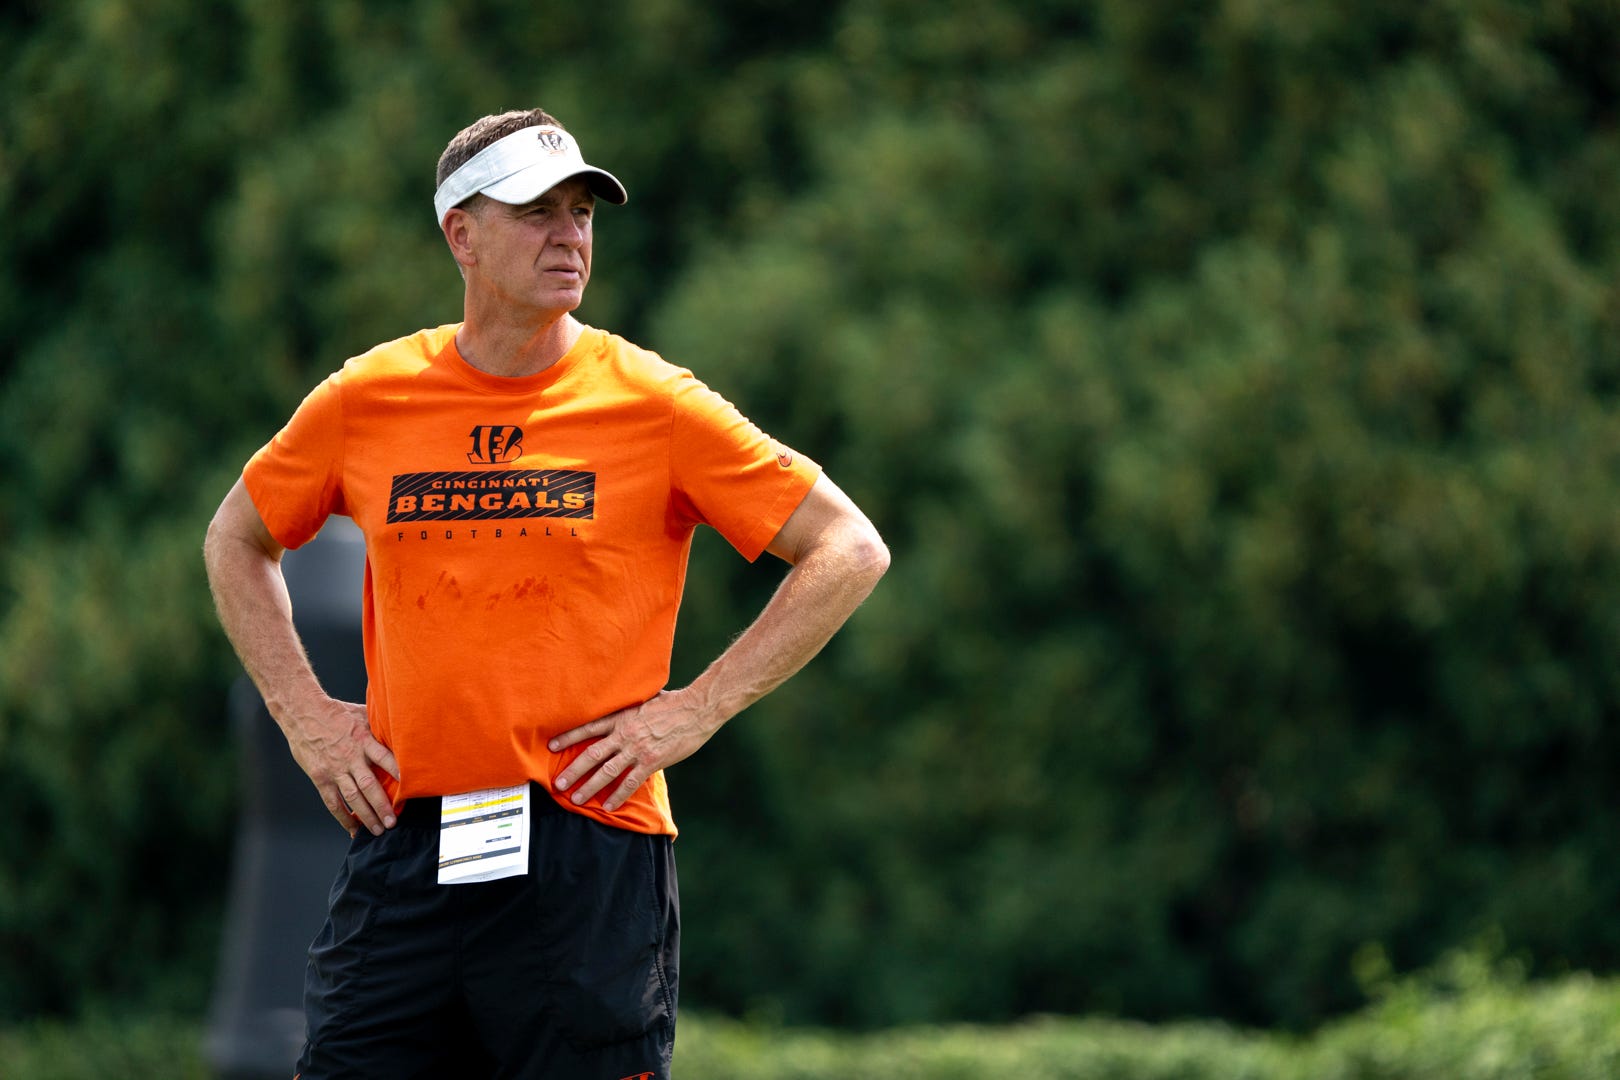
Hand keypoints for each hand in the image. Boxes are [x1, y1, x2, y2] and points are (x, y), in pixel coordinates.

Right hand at [285, 697, 400, 835]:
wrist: (303, 713)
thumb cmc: (335, 712)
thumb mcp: (362, 713)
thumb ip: (379, 725)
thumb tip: (401, 726)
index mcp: (363, 740)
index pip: (385, 758)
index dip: (398, 772)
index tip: (411, 786)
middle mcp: (350, 757)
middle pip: (369, 786)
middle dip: (382, 806)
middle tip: (393, 821)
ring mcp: (335, 769)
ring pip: (353, 798)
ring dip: (366, 816)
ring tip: (378, 829)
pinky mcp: (321, 777)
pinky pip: (333, 802)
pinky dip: (343, 817)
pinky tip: (352, 827)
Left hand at [549, 690, 719, 811]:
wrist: (696, 709)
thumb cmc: (673, 702)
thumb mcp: (645, 699)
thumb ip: (630, 706)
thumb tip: (623, 702)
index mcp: (622, 717)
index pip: (588, 728)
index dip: (568, 737)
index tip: (551, 746)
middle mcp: (625, 734)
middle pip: (592, 754)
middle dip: (573, 770)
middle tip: (558, 784)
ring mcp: (637, 749)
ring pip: (607, 771)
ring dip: (589, 787)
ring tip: (577, 799)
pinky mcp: (652, 762)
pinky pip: (630, 782)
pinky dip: (618, 795)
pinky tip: (608, 805)